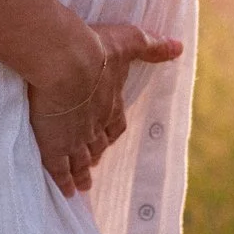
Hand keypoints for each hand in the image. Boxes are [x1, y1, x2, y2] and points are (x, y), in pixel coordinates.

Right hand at [27, 22, 183, 196]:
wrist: (66, 63)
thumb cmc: (96, 50)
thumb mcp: (128, 42)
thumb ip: (152, 47)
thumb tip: (179, 46)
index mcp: (112, 105)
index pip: (115, 125)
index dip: (111, 133)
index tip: (108, 140)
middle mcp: (96, 126)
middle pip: (97, 146)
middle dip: (95, 155)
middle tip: (92, 165)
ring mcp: (74, 140)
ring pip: (79, 162)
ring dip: (82, 174)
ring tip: (82, 186)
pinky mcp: (53, 147)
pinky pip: (59, 171)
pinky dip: (63, 182)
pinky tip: (65, 191)